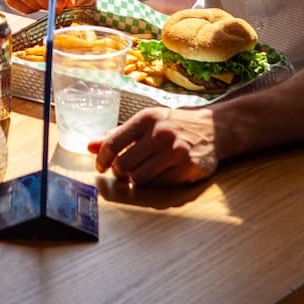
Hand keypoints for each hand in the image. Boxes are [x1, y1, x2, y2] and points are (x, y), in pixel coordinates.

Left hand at [90, 106, 218, 184]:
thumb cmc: (173, 126)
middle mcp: (161, 133)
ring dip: (137, 180)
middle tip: (123, 173)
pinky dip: (155, 184)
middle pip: (124, 164)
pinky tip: (161, 174)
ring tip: (142, 173)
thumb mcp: (146, 124)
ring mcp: (175, 150)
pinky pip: (160, 185)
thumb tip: (89, 146)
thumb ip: (118, 135)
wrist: (214, 129)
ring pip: (140, 178)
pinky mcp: (188, 167)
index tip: (100, 167)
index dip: (102, 159)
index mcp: (146, 118)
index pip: (113, 143)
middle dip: (119, 172)